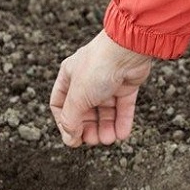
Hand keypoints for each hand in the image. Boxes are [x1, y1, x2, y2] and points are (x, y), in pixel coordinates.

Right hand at [50, 30, 151, 146]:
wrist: (128, 49)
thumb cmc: (98, 67)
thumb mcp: (77, 97)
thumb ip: (71, 120)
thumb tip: (69, 139)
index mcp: (69, 77)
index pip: (61, 105)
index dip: (65, 123)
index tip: (73, 138)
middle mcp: (87, 79)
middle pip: (85, 111)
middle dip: (89, 128)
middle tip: (93, 141)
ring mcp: (108, 82)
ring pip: (105, 111)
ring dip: (106, 128)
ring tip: (109, 140)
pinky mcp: (126, 85)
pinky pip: (122, 108)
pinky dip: (122, 122)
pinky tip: (122, 135)